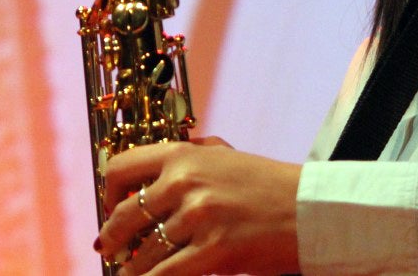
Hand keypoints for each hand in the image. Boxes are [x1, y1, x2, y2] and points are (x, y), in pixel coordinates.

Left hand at [97, 137, 301, 274]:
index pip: (121, 167)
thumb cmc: (268, 184)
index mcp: (185, 154)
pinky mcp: (214, 249)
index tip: (110, 208)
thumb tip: (147, 171)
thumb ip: (189, 155)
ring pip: (143, 251)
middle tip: (109, 249)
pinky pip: (165, 274)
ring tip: (129, 272)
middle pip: (124, 215)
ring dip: (131, 267)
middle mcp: (185, 180)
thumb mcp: (225, 156)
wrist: (308, 208)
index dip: (108, 192)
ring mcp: (199, 215)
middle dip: (111, 238)